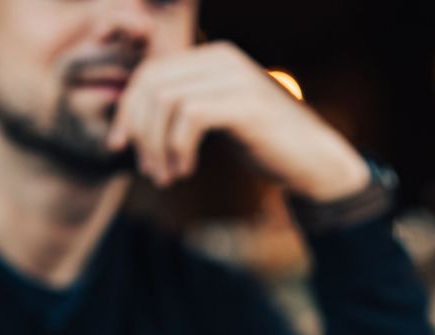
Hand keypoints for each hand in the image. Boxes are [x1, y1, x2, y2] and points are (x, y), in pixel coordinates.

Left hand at [106, 42, 370, 201]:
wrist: (314, 161)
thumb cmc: (263, 145)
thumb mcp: (216, 119)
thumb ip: (182, 109)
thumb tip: (132, 124)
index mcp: (212, 57)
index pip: (148, 73)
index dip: (126, 112)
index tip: (120, 148)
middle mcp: (222, 58)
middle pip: (151, 84)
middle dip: (138, 132)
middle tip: (148, 171)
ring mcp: (235, 78)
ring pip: (165, 102)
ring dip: (157, 146)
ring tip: (166, 177)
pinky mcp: (245, 104)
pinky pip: (189, 117)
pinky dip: (178, 148)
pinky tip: (186, 171)